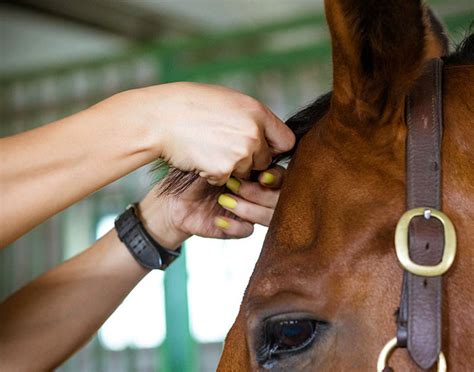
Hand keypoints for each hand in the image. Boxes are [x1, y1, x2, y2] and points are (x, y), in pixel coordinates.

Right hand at [118, 82, 293, 184]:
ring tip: (209, 148)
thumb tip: (267, 134)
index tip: (262, 148)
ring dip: (230, 168)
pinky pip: (225, 180)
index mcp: (258, 113)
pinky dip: (213, 174)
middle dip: (250, 160)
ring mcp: (240, 154)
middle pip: (264, 161)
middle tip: (225, 148)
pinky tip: (200, 157)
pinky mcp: (223, 170)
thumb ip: (252, 118)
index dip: (274, 147)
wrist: (160, 118)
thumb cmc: (190, 105)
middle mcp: (254, 134)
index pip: (286, 141)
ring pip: (244, 173)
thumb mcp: (229, 101)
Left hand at [138, 166, 285, 248]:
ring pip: (268, 215)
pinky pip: (247, 230)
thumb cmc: (193, 171)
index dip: (277, 177)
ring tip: (224, 199)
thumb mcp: (214, 156)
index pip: (282, 175)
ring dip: (248, 207)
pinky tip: (218, 219)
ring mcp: (251, 210)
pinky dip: (234, 225)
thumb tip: (256, 145)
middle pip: (279, 198)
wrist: (174, 197)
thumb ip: (237, 152)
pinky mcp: (238, 227)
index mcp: (257, 171)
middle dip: (260, 192)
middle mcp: (258, 191)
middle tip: (237, 185)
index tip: (263, 175)